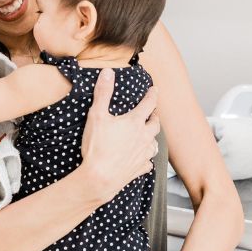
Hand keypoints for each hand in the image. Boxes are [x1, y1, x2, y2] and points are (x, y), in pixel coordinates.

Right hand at [78, 69, 159, 203]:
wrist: (99, 178)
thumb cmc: (97, 147)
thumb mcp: (96, 115)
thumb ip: (103, 93)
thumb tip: (108, 73)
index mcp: (134, 122)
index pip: (148, 104)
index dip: (152, 95)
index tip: (154, 90)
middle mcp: (143, 137)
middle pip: (155, 124)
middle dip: (154, 117)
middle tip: (152, 113)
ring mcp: (143, 154)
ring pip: (155, 144)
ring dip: (153, 137)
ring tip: (149, 135)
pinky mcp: (139, 169)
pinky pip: (148, 163)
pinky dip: (147, 159)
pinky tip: (143, 159)